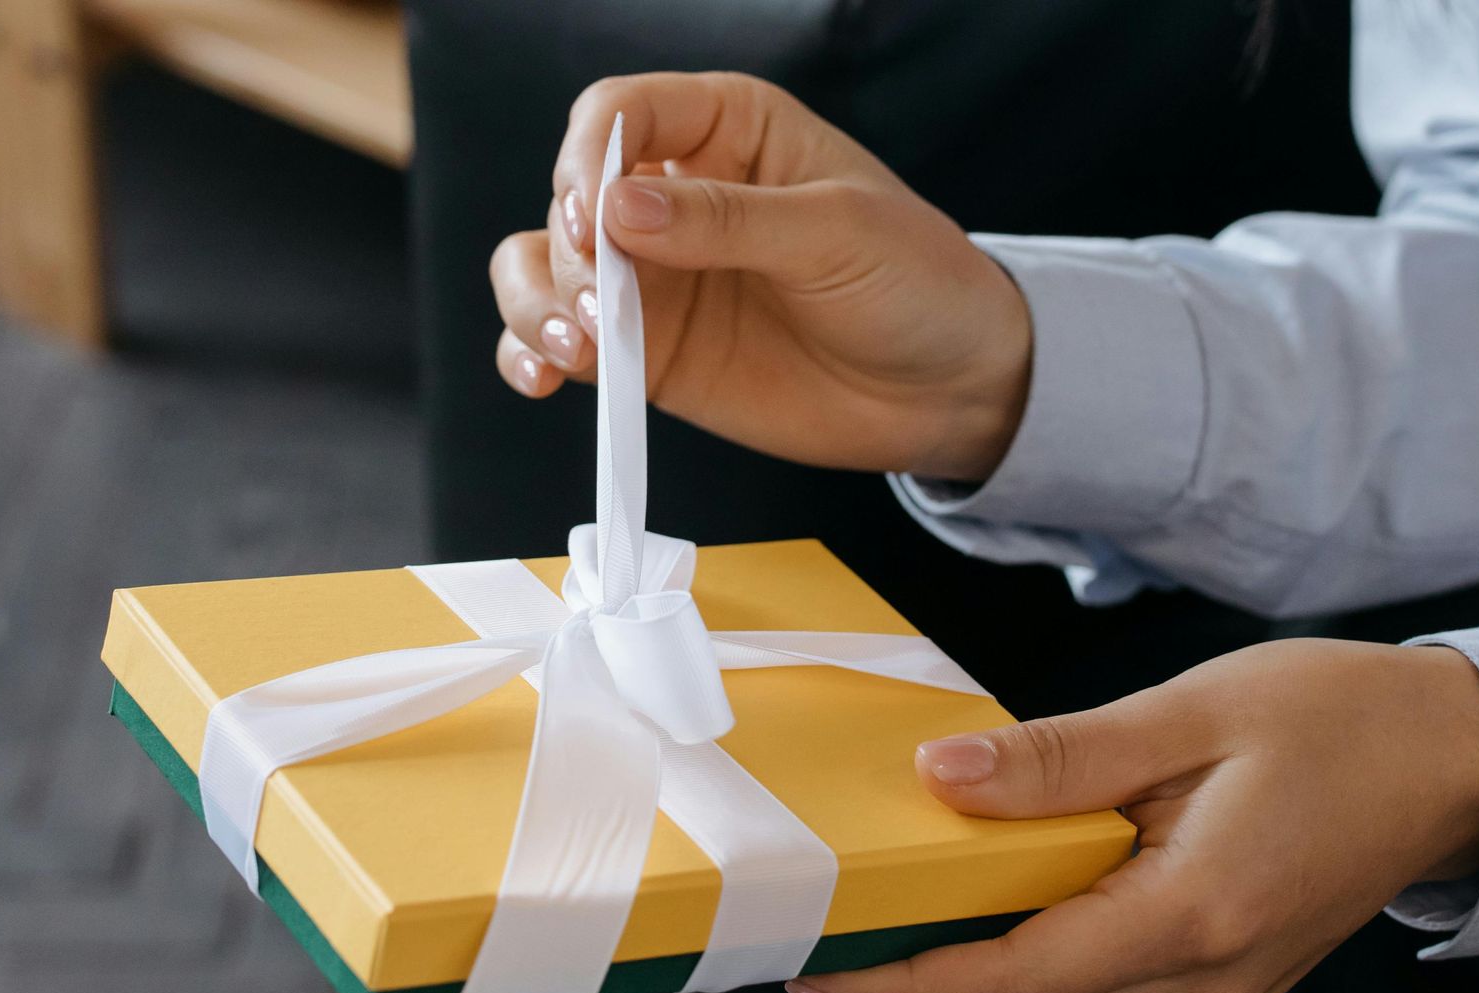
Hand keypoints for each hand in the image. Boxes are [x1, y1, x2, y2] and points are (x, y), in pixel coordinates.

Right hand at [489, 72, 1031, 481]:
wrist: (946, 391)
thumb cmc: (916, 285)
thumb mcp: (835, 233)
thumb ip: (728, 219)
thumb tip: (621, 210)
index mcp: (727, 129)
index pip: (620, 114)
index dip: (590, 160)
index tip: (597, 216)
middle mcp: (675, 197)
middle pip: (569, 197)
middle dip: (569, 251)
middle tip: (603, 304)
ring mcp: (655, 279)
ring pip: (543, 267)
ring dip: (537, 303)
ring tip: (575, 348)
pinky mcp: (648, 352)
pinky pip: (560, 343)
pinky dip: (533, 356)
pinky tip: (545, 378)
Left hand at [785, 639, 1478, 992]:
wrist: (1442, 766)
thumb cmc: (1332, 723)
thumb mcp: (1185, 713)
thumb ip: (1056, 760)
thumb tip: (937, 780)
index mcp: (1193, 919)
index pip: (1011, 981)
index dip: (901, 986)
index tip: (813, 970)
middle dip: (913, 969)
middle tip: (818, 917)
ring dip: (967, 955)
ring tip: (885, 896)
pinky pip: (1086, 987)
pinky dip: (1026, 947)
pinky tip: (988, 893)